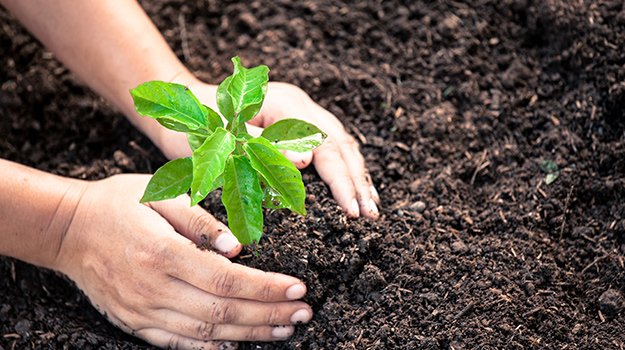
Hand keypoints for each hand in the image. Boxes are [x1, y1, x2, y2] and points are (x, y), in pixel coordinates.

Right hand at [53, 174, 311, 348]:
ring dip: (250, 334)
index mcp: (161, 252)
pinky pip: (178, 344)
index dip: (266, 288)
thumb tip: (239, 247)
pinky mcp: (135, 322)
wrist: (69, 230)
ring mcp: (142, 311)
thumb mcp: (160, 194)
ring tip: (284, 330)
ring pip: (205, 333)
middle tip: (304, 313)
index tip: (298, 288)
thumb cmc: (119, 203)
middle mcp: (152, 288)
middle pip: (222, 312)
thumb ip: (201, 221)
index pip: (226, 280)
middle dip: (269, 316)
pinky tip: (238, 346)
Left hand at [158, 81, 379, 219]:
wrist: (186, 105)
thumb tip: (308, 161)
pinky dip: (344, 169)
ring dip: (356, 176)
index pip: (325, 145)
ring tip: (370, 206)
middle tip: (370, 214)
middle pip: (340, 144)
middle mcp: (299, 105)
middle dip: (356, 180)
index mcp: (285, 105)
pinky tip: (354, 187)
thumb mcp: (222, 139)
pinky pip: (330, 146)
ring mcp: (300, 112)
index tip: (352, 209)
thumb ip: (264, 147)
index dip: (341, 179)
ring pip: (340, 144)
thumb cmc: (197, 124)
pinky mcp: (297, 124)